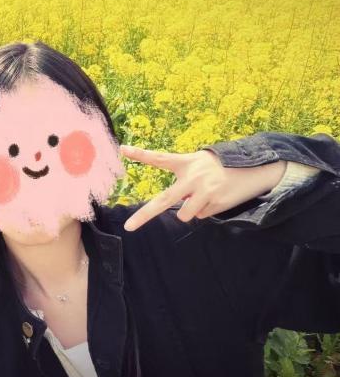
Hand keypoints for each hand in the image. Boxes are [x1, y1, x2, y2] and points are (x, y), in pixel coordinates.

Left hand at [120, 145, 286, 231]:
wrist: (254, 167)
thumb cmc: (220, 166)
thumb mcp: (200, 162)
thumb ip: (184, 177)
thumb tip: (180, 208)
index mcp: (185, 162)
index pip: (159, 158)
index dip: (141, 154)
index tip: (122, 149)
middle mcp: (191, 177)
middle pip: (163, 200)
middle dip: (144, 215)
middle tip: (128, 227)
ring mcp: (203, 191)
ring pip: (185, 214)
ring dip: (192, 210)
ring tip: (207, 195)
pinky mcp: (215, 202)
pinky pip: (202, 215)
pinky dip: (207, 210)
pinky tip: (218, 198)